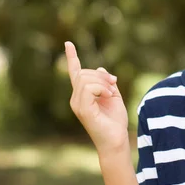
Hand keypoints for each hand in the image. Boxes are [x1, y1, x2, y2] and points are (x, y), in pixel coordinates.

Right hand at [65, 41, 128, 155]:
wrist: (116, 140)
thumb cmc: (115, 121)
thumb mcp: (113, 96)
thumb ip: (106, 83)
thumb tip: (100, 68)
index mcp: (82, 95)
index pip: (75, 73)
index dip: (72, 57)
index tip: (68, 44)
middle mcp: (76, 99)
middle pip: (84, 73)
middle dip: (101, 74)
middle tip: (114, 83)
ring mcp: (77, 104)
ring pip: (85, 79)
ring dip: (102, 82)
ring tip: (111, 92)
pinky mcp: (82, 109)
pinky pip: (88, 88)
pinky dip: (101, 88)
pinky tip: (109, 96)